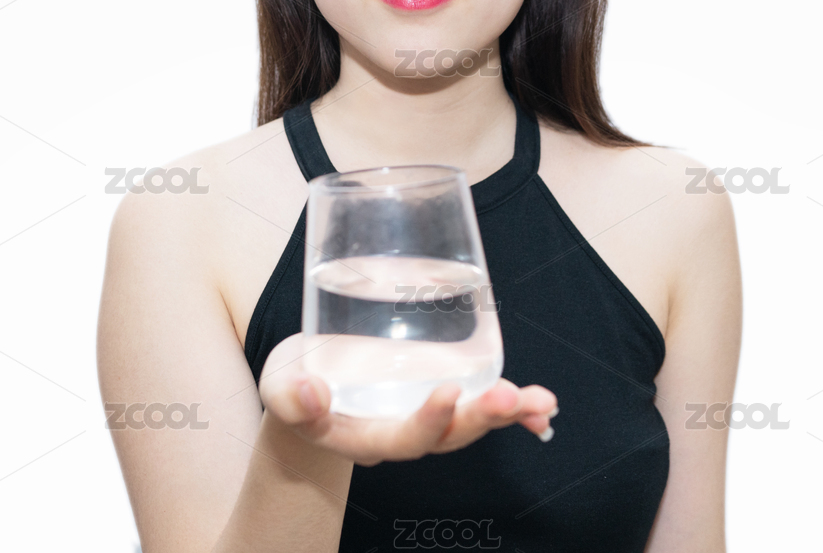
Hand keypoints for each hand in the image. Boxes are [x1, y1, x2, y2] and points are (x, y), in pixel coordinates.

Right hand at [257, 333, 557, 466]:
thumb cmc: (294, 384)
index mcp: (366, 436)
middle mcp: (403, 432)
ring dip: (508, 414)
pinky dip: (514, 410)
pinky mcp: (441, 392)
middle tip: (509, 398)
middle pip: (448, 437)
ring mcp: (426, 414)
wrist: (308, 383)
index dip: (428, 420)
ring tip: (543, 403)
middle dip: (481, 418)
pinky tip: (542, 407)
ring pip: (472, 423)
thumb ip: (290, 397)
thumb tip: (312, 394)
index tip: (449, 390)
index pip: (403, 439)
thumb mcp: (279, 386)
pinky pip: (481, 406)